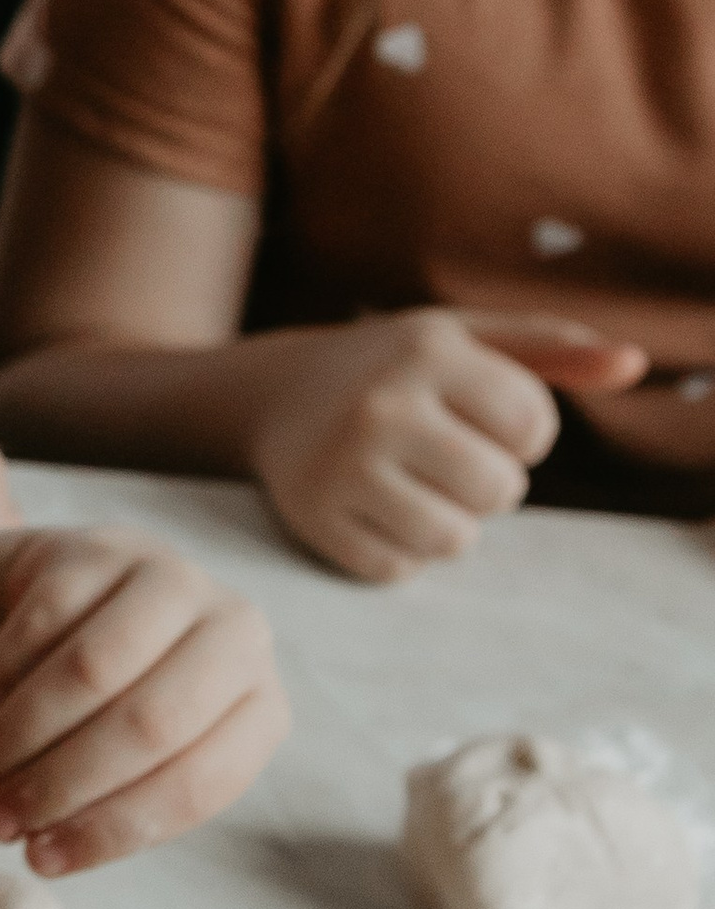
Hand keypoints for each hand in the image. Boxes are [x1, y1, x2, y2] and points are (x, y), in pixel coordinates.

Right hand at [0, 526, 286, 875]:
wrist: (86, 609)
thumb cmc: (122, 707)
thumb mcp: (150, 760)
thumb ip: (115, 804)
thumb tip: (39, 848)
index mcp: (260, 706)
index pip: (198, 783)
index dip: (113, 830)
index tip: (42, 860)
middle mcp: (236, 631)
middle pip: (145, 725)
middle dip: (58, 786)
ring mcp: (168, 578)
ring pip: (87, 673)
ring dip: (14, 742)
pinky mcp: (96, 550)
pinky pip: (36, 627)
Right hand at [245, 311, 646, 584]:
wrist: (274, 393)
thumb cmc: (395, 367)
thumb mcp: (465, 340)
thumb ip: (552, 350)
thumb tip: (634, 362)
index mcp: (427, 350)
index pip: (530, 425)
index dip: (524, 436)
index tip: (484, 421)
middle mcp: (380, 405)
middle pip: (499, 490)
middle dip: (490, 485)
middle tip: (451, 461)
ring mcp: (341, 465)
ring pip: (454, 541)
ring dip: (452, 525)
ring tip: (421, 489)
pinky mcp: (312, 518)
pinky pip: (398, 569)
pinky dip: (402, 551)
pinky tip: (379, 511)